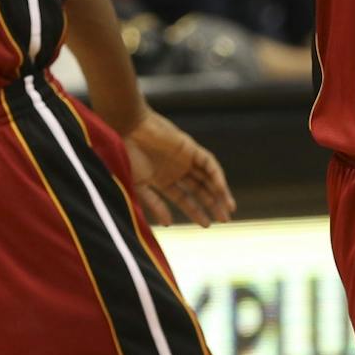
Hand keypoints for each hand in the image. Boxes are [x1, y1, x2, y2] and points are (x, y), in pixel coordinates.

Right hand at [124, 110, 236, 228]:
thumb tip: (168, 224)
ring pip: (207, 177)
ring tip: (228, 208)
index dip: (196, 212)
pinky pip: (208, 163)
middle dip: (212, 205)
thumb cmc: (126, 156)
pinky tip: (221, 190)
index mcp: (162, 180)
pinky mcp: (190, 147)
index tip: (206, 225)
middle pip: (199, 190)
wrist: (126, 129)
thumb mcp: (139, 185)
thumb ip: (154, 204)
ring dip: (219, 192)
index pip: (184, 199)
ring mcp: (184, 158)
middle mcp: (175, 170)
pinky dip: (216, 176)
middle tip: (224, 220)